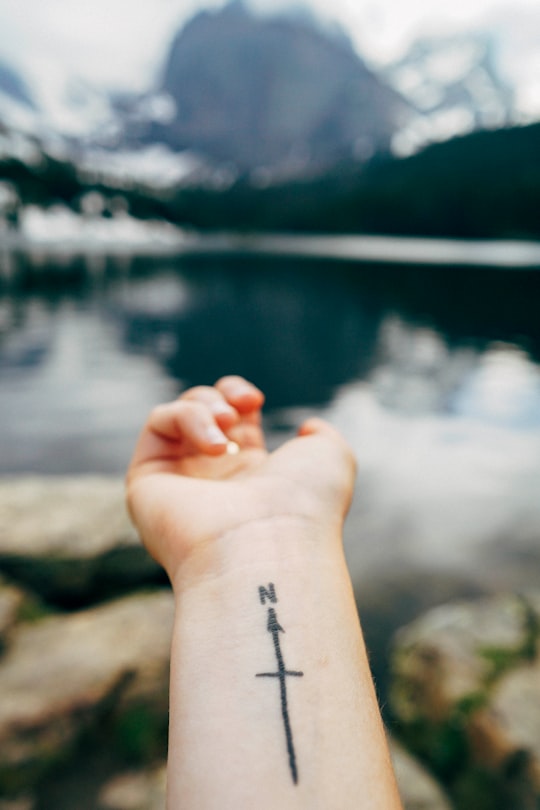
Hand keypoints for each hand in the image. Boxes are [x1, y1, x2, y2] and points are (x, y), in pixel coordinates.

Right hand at [126, 376, 355, 585]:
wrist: (271, 543)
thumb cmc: (305, 504)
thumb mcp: (331, 458)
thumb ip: (322, 435)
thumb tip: (307, 427)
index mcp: (252, 477)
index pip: (233, 423)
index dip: (239, 396)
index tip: (255, 401)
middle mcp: (212, 482)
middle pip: (200, 414)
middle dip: (220, 395)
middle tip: (242, 408)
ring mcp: (178, 483)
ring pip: (174, 415)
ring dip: (204, 405)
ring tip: (228, 425)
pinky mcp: (147, 483)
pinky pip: (158, 424)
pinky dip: (186, 418)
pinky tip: (213, 445)